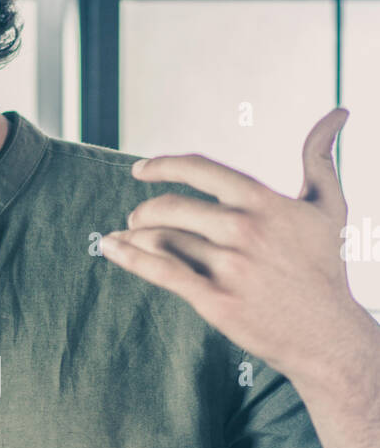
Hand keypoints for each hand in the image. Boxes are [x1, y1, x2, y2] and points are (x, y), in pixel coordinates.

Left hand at [99, 108, 359, 377]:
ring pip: (164, 240)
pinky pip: (161, 272)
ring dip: (134, 236)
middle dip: (145, 212)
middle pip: (173, 208)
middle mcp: (244, 230)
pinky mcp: (216, 300)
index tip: (140, 170)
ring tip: (124, 237)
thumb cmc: (325, 268)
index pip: (200, 170)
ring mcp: (229, 266)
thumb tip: (338, 112)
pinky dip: (129, 257)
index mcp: (263, 203)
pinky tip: (109, 248)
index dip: (163, 165)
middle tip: (136, 219)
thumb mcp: (329, 208)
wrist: (327, 336)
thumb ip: (321, 159)